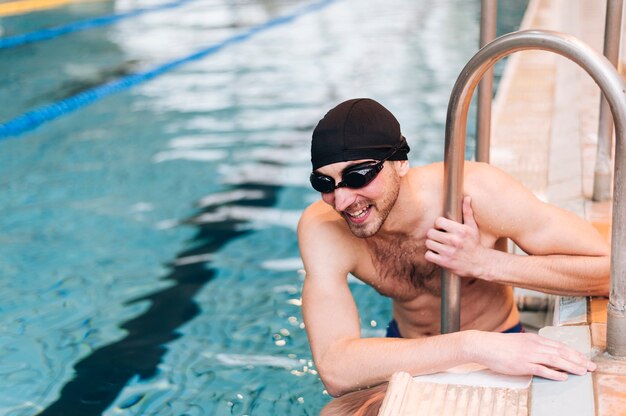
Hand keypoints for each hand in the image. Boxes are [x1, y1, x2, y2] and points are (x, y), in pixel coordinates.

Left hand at [424, 196, 487, 277]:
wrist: (479, 263)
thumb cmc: (474, 243)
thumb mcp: (472, 227)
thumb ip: (467, 212)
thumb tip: (467, 197)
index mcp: (460, 230)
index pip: (438, 221)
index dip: (438, 224)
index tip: (441, 228)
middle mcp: (454, 241)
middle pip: (430, 233)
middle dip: (433, 234)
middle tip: (438, 237)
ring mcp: (449, 252)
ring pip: (428, 243)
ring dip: (431, 244)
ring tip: (438, 245)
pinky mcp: (445, 262)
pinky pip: (428, 255)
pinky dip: (430, 254)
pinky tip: (436, 253)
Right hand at [468, 330, 595, 380]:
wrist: (484, 345)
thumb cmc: (500, 345)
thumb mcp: (520, 342)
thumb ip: (533, 347)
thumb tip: (546, 354)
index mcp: (534, 339)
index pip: (559, 345)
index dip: (574, 352)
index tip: (584, 358)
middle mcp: (534, 345)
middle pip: (561, 352)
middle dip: (578, 359)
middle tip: (591, 366)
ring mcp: (528, 354)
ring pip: (555, 359)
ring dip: (571, 366)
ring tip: (582, 372)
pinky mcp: (522, 364)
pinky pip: (542, 369)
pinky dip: (554, 373)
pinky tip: (563, 377)